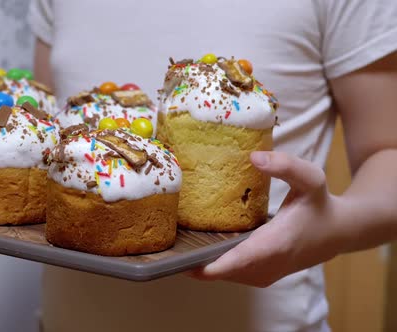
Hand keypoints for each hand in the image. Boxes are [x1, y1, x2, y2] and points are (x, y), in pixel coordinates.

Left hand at [186, 151, 347, 287]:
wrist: (337, 233)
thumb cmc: (319, 205)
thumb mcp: (310, 178)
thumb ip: (285, 165)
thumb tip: (253, 157)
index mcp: (277, 244)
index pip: (239, 261)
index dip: (210, 265)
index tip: (184, 261)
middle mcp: (267, 266)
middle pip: (222, 270)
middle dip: (194, 260)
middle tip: (166, 241)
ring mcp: (262, 276)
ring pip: (223, 275)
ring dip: (200, 262)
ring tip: (175, 242)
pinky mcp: (259, 277)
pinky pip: (229, 274)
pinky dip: (212, 264)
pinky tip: (197, 246)